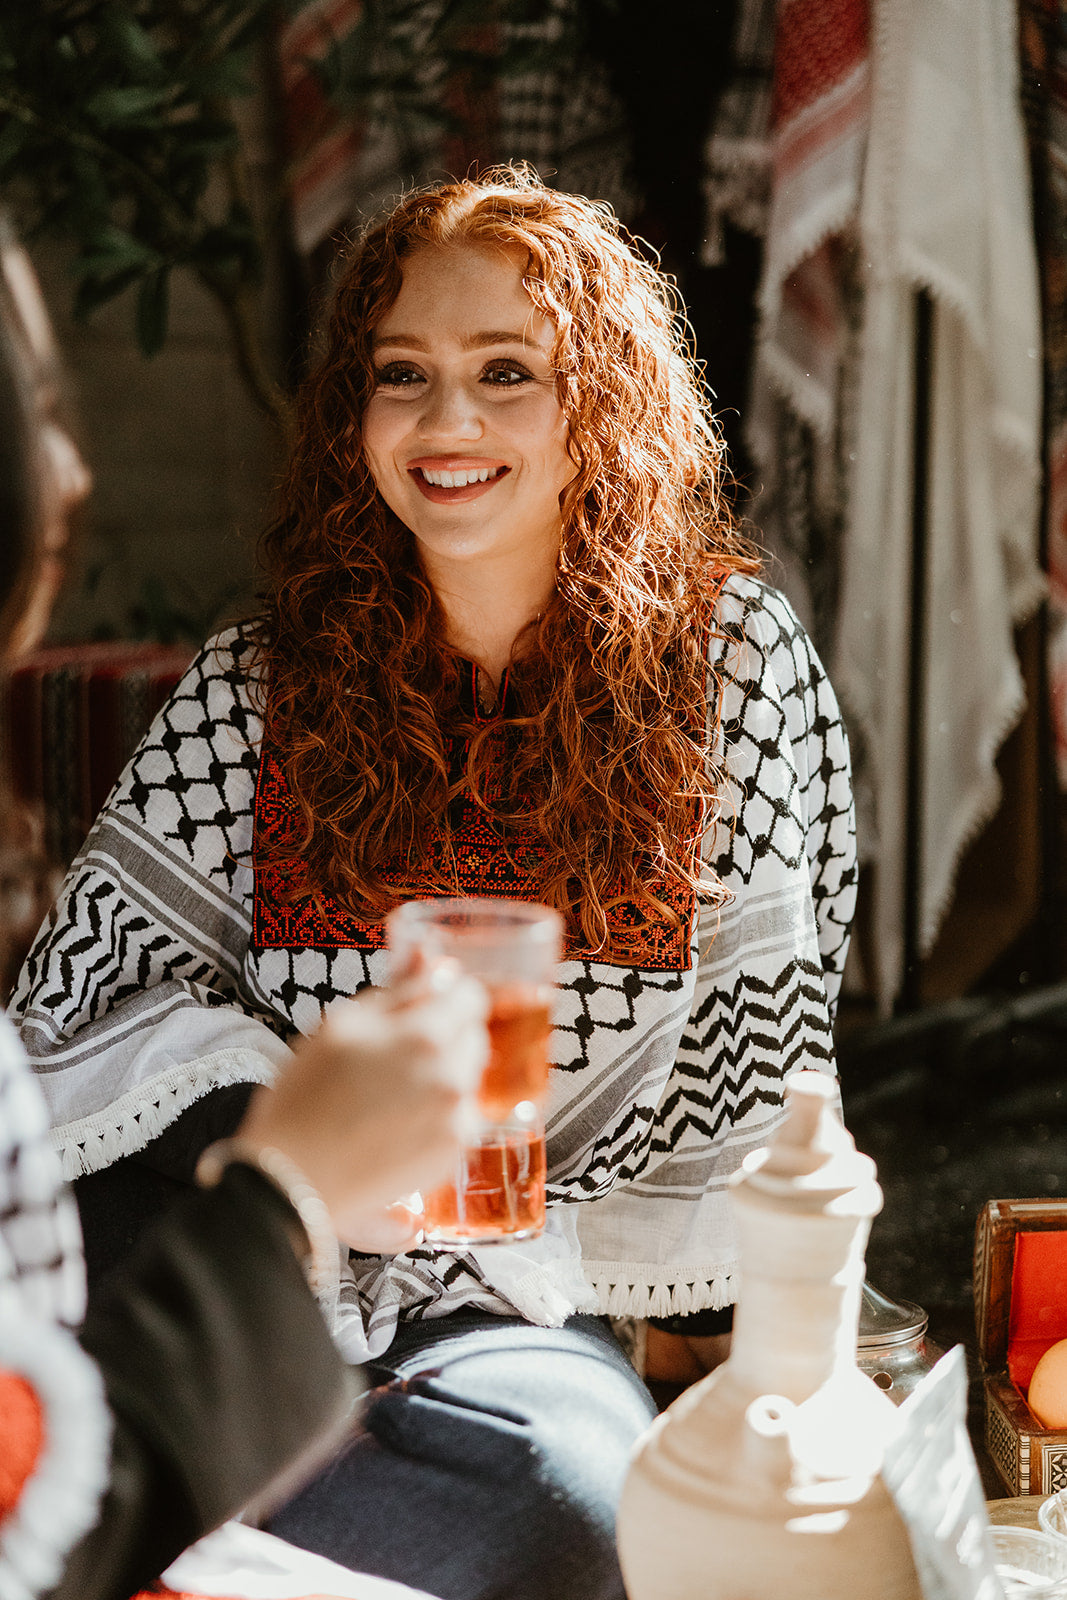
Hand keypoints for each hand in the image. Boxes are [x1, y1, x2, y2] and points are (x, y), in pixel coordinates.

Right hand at [235, 962, 486, 1246]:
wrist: (291, 1179)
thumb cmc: (305, 1097)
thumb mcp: (342, 1024)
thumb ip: (398, 990)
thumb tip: (432, 961)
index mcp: (426, 1035)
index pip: (471, 997)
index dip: (448, 998)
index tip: (429, 1007)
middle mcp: (453, 1077)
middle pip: (474, 1036)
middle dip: (447, 1036)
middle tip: (400, 1054)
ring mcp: (458, 1119)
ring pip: (468, 1077)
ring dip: (445, 1074)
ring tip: (394, 1092)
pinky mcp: (453, 1153)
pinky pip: (461, 1115)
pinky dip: (440, 1112)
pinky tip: (399, 1121)